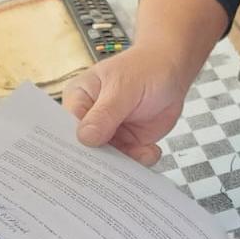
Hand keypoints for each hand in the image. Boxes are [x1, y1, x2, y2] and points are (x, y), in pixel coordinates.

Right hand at [64, 44, 192, 166]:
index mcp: (79, 99)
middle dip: (100, 161)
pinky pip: (130, 160)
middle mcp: (90, 119)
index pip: (68, 128)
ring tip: (142, 155)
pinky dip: (140, 160)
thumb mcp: (123, 87)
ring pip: (110, 159)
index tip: (84, 161)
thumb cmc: (143, 69)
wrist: (171, 71)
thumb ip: (105, 113)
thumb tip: (85, 138)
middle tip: (113, 169)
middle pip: (87, 149)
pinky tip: (151, 151)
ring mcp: (110, 133)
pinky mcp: (128, 142)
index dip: (74, 147)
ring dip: (125, 163)